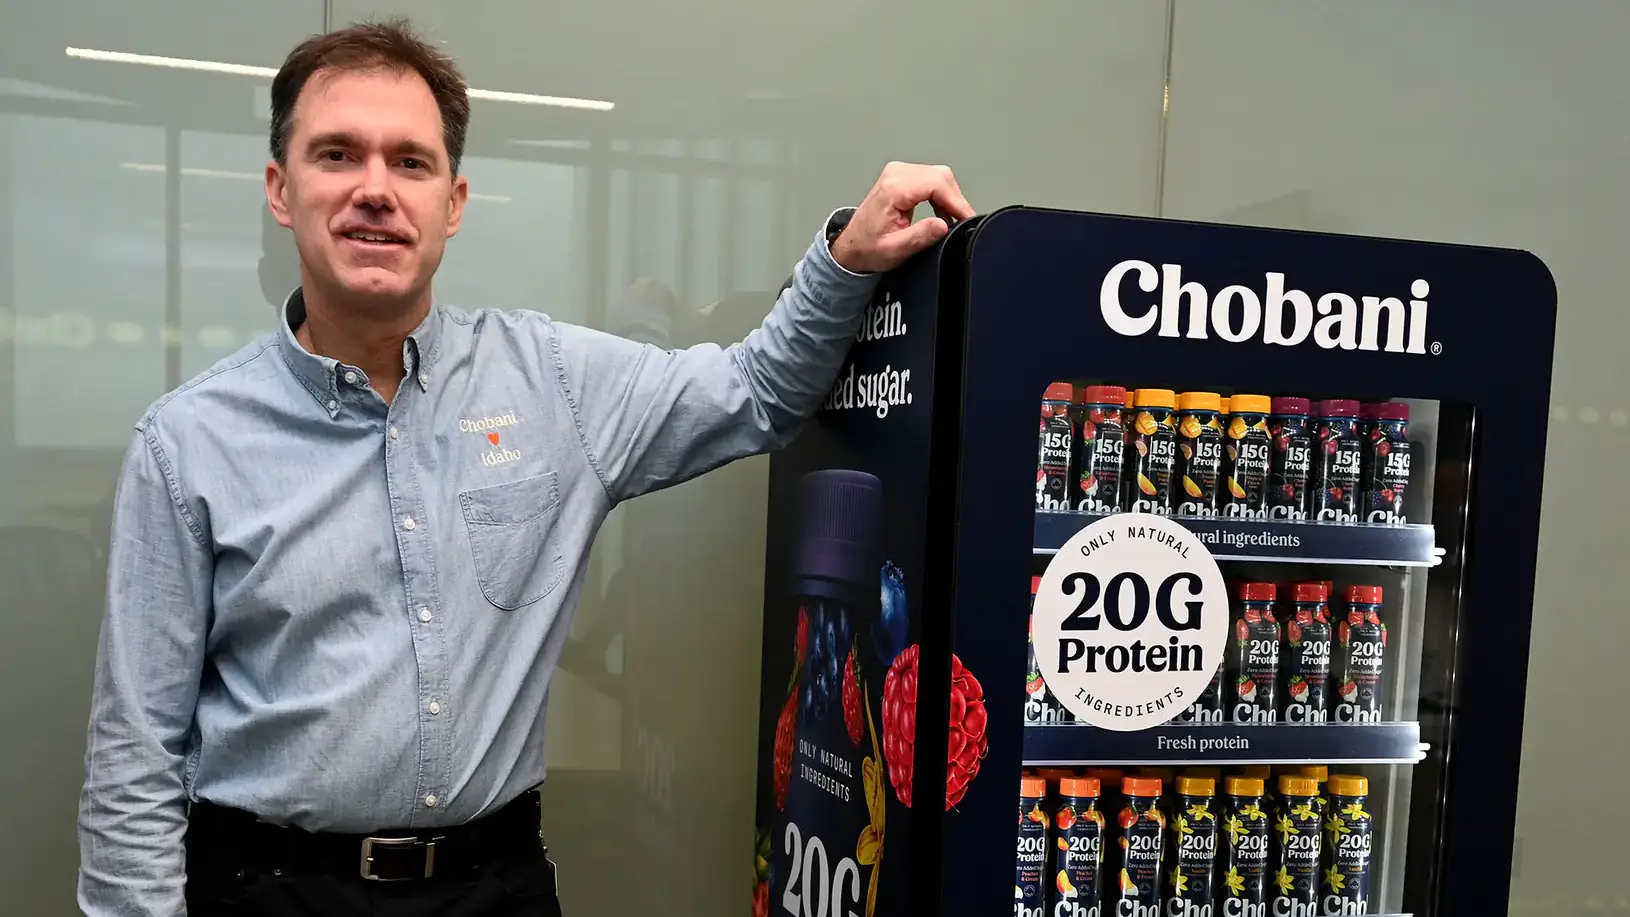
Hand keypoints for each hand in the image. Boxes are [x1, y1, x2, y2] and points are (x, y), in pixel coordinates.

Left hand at [830, 162, 974, 273]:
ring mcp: (899, 173)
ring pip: (939, 176)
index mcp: (893, 189)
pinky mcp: (903, 177)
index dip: (956, 202)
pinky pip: (931, 179)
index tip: (966, 219)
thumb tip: (944, 225)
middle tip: (962, 223)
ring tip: (954, 221)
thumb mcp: (895, 250)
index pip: (936, 184)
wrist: (852, 245)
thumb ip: (920, 237)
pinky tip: (943, 213)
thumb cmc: (868, 248)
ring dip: (950, 198)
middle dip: (955, 200)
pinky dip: (942, 196)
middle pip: (940, 176)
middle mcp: (896, 175)